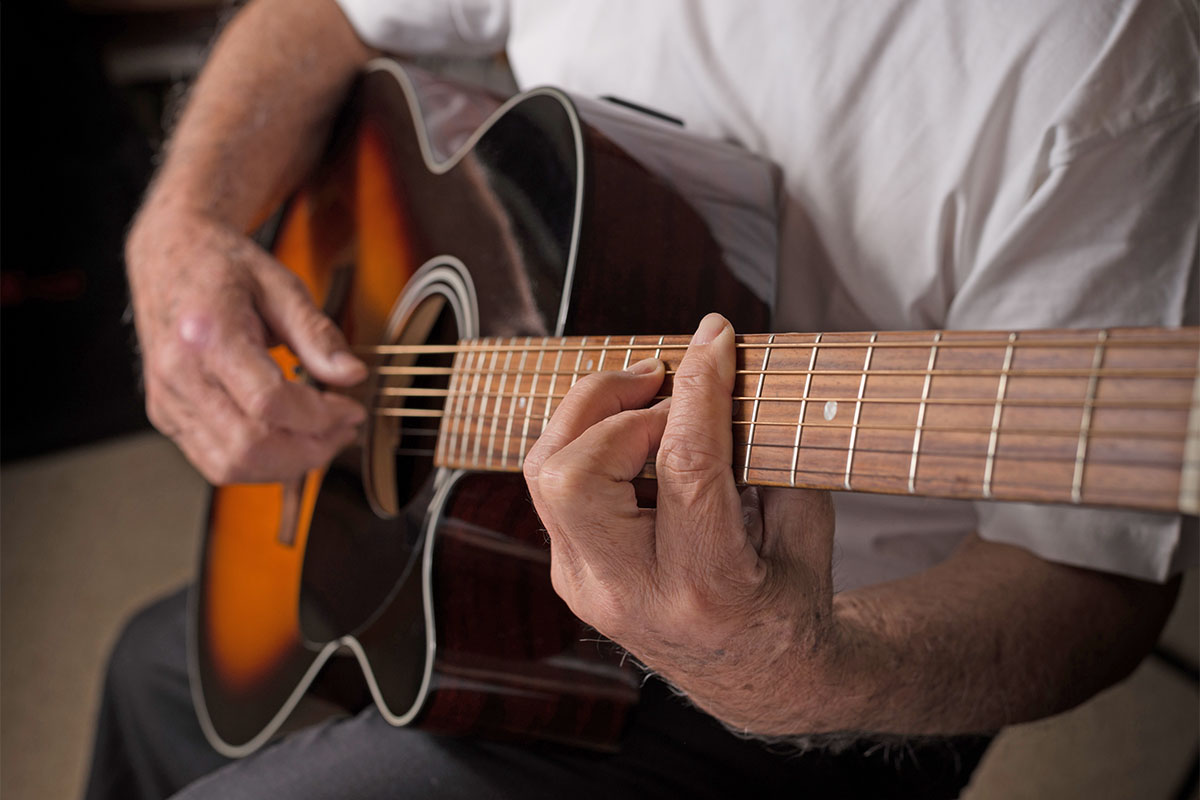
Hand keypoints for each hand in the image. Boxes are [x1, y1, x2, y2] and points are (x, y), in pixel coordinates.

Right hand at [126, 207, 366, 483]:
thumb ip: (318, 334)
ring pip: (229, 465)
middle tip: (343, 431)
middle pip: (248, 445)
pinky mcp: (166, 415)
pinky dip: (259, 463)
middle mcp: (178, 374)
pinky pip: (214, 461)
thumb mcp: (282, 286)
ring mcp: (167, 400)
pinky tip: (289, 443)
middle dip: (309, 449)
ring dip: (286, 465)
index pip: (268, 403)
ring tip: (322, 439)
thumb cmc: (224, 267)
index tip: (352, 409)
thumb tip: (352, 375)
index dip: (319, 417)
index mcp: (206, 335)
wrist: (170, 256)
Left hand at [524, 313, 836, 733]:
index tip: (716, 337)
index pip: (683, 464)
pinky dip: (587, 441)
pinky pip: (552, 487)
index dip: (699, 386)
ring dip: (588, 415)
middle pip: (573, 475)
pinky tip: (632, 428)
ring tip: (645, 391)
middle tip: (664, 380)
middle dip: (612, 404)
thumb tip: (730, 372)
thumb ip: (771, 454)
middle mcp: (629, 593)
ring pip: (543, 474)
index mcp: (704, 587)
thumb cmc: (791, 604)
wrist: (757, 684)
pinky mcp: (570, 574)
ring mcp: (587, 588)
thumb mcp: (806, 532)